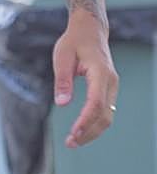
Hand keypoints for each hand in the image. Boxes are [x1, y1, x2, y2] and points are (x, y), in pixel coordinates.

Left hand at [53, 10, 117, 147]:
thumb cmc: (74, 41)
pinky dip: (95, 122)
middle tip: (70, 143)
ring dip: (92, 130)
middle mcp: (111, 82)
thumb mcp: (62, 56)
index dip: (85, 121)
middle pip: (105, 115)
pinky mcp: (108, 89)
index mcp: (100, 73)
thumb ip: (62, 80)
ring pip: (108, 115)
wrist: (89, 30)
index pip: (96, 103)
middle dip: (89, 132)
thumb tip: (61, 104)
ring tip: (73, 140)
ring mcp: (112, 86)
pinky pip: (105, 110)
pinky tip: (82, 129)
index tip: (73, 134)